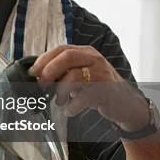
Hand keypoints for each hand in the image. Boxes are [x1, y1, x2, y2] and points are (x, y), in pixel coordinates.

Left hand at [30, 45, 148, 130]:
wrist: (126, 104)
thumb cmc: (96, 88)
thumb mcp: (80, 75)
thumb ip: (62, 72)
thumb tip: (36, 76)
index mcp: (85, 53)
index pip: (61, 49)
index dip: (44, 60)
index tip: (33, 73)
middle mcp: (94, 59)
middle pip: (68, 56)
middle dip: (50, 70)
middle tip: (42, 84)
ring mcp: (102, 74)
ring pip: (74, 76)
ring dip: (60, 91)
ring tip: (60, 101)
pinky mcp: (106, 91)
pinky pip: (83, 98)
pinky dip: (72, 107)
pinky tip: (70, 111)